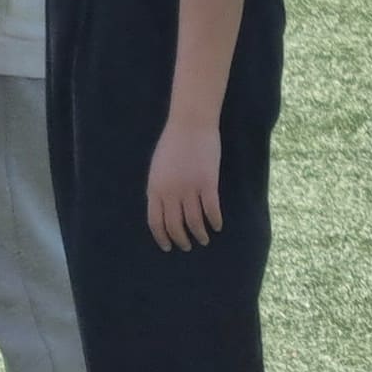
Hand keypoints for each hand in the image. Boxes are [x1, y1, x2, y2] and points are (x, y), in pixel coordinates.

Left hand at [144, 121, 223, 249]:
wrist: (190, 124)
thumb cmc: (172, 144)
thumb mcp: (157, 168)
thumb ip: (158, 188)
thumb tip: (161, 208)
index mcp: (154, 188)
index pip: (155, 222)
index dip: (162, 237)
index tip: (167, 247)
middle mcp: (170, 192)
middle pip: (175, 225)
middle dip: (181, 240)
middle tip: (188, 246)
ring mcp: (189, 188)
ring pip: (194, 222)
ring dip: (200, 234)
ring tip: (204, 239)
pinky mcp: (208, 183)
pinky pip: (211, 210)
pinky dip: (214, 221)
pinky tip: (217, 226)